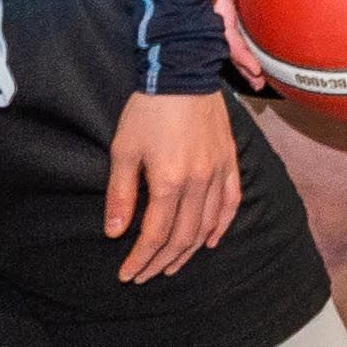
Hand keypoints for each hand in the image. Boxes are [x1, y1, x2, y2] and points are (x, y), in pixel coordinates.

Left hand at [101, 89, 242, 281]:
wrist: (183, 72)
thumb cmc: (148, 110)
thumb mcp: (124, 150)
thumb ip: (121, 194)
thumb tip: (115, 233)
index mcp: (169, 181)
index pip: (155, 234)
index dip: (140, 258)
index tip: (128, 273)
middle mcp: (198, 183)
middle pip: (182, 237)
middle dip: (161, 261)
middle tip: (145, 274)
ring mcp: (218, 173)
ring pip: (207, 226)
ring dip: (189, 251)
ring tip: (171, 265)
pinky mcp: (229, 162)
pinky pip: (231, 202)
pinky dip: (222, 226)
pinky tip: (211, 241)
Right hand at [213, 0, 278, 88]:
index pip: (222, 25)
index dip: (235, 49)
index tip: (251, 67)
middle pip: (226, 33)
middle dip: (240, 59)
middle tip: (260, 82)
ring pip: (234, 26)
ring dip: (246, 49)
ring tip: (263, 73)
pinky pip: (243, 11)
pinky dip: (253, 29)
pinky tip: (269, 38)